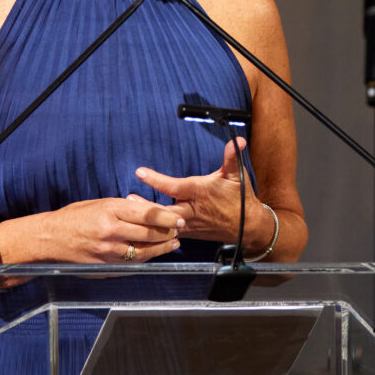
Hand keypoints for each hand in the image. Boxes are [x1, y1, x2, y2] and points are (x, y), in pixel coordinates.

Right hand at [12, 196, 184, 263]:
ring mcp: (108, 251)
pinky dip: (145, 258)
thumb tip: (149, 211)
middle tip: (179, 230)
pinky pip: (132, 263)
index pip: (147, 214)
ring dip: (161, 248)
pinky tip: (153, 253)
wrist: (49, 239)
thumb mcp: (99, 203)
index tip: (178, 218)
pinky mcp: (105, 266)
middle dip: (168, 232)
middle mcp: (111, 231)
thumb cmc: (74, 217)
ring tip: (172, 244)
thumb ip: (124, 208)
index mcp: (110, 210)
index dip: (167, 217)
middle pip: (149, 233)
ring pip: (144, 251)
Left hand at [136, 139, 256, 248]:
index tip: (140, 172)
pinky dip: (154, 231)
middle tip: (127, 199)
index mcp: (200, 193)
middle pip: (163, 211)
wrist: (248, 227)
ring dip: (146, 218)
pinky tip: (140, 227)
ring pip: (163, 225)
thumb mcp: (237, 176)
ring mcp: (189, 225)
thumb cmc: (240, 199)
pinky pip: (168, 235)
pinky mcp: (188, 233)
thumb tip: (236, 140)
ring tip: (128, 209)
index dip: (156, 180)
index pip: (174, 186)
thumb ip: (232, 157)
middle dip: (145, 207)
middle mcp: (191, 210)